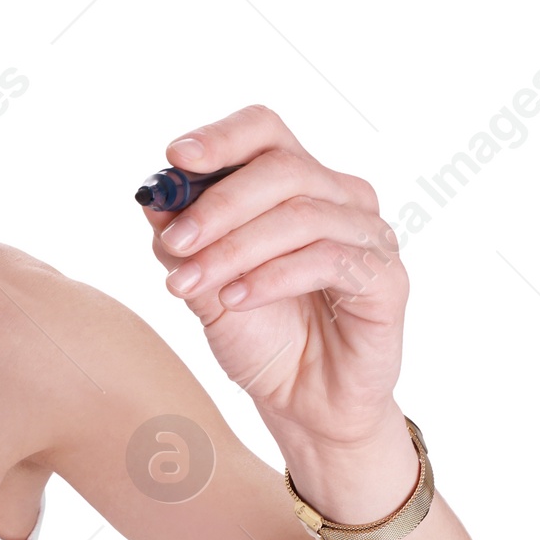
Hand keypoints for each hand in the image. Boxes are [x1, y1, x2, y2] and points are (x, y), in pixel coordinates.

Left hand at [143, 104, 407, 456]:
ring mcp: (369, 235)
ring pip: (301, 215)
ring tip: (190, 286)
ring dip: (235, 249)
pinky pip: (328, 260)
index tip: (175, 157)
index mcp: (299, 185)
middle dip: (219, 205)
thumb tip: (153, 197)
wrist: (304, 406)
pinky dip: (272, 278)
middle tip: (176, 244)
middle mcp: (341, 199)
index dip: (221, 137)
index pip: (265, 132)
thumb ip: (184, 243)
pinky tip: (235, 300)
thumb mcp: (207, 289)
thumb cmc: (263, 340)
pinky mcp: (385, 279)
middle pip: (281, 168)